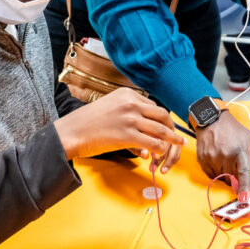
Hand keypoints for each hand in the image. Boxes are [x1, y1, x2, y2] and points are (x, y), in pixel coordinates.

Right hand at [55, 88, 183, 163]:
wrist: (71, 131)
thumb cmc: (88, 122)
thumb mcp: (110, 107)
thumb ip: (129, 114)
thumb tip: (145, 131)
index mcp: (127, 94)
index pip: (153, 105)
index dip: (163, 118)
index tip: (167, 126)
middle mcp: (131, 103)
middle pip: (162, 115)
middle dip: (172, 127)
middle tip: (177, 137)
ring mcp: (129, 118)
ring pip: (160, 129)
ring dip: (171, 140)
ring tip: (178, 145)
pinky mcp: (127, 134)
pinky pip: (152, 142)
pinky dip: (160, 149)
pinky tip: (161, 154)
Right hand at [195, 111, 249, 197]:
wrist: (212, 120)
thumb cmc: (234, 131)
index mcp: (239, 151)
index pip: (243, 173)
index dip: (244, 187)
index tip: (244, 198)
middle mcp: (224, 155)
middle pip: (233, 179)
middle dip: (237, 177)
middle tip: (236, 166)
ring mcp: (211, 158)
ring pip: (222, 179)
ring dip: (226, 174)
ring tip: (226, 158)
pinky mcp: (202, 160)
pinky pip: (211, 176)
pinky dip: (217, 172)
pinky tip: (218, 159)